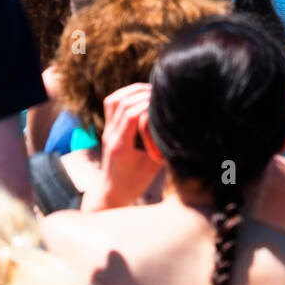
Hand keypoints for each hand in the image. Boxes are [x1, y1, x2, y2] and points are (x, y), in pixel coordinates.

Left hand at [82, 83, 161, 211]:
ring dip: (135, 91)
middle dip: (145, 95)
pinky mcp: (107, 128)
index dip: (149, 105)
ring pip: (115, 99)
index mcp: (121, 146)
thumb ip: (161, 144)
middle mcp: (110, 135)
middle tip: (163, 95)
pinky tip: (140, 95)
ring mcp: (106, 130)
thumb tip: (178, 125)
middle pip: (124, 103)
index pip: (132, 114)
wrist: (111, 193)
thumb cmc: (136, 182)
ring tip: (153, 92)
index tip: (165, 106)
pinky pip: (111, 103)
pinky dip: (126, 94)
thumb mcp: (154, 166)